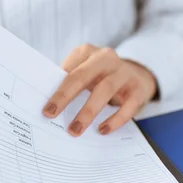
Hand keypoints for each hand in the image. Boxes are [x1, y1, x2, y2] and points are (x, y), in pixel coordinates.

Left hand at [42, 44, 156, 136]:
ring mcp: (124, 72)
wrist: (138, 74)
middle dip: (65, 97)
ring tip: (75, 130)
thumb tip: (49, 106)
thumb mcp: (84, 72)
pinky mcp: (139, 89)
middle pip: (83, 76)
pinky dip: (115, 120)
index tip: (44, 108)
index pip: (68, 70)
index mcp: (87, 52)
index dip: (55, 89)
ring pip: (105, 90)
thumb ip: (68, 82)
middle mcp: (106, 58)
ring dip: (87, 112)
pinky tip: (102, 130)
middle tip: (50, 114)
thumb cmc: (100, 76)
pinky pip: (128, 106)